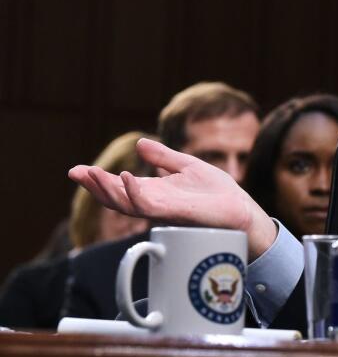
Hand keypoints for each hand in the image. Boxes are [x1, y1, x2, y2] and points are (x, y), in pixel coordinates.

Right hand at [68, 138, 278, 259]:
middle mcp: (154, 203)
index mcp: (154, 192)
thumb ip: (163, 157)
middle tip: (76, 172)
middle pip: (115, 197)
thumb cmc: (216, 192)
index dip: (99, 179)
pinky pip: (148, 205)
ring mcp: (162, 210)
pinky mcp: (175, 213)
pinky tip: (126, 177)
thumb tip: (139, 143)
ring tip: (93, 173)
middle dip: (95, 185)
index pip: (120, 186)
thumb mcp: (186, 166)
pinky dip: (134, 192)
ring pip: (126, 203)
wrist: (241, 208)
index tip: (78, 170)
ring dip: (108, 189)